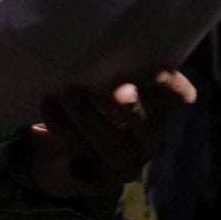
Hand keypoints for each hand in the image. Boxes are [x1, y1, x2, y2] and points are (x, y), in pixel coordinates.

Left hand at [23, 69, 195, 198]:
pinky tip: (43, 121)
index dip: (172, 86)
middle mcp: (148, 137)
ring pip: (115, 148)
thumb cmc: (81, 105)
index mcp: (154, 108)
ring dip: (89, 120)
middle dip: (135, 109)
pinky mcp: (103, 182)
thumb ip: (99, 70)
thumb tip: (84, 37)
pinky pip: (85, 161)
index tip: (157, 71)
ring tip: (64, 95)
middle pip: (149, 126)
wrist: (54, 154)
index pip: (176, 97)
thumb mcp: (92, 83)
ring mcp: (128, 163)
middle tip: (120, 90)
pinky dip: (64, 137)